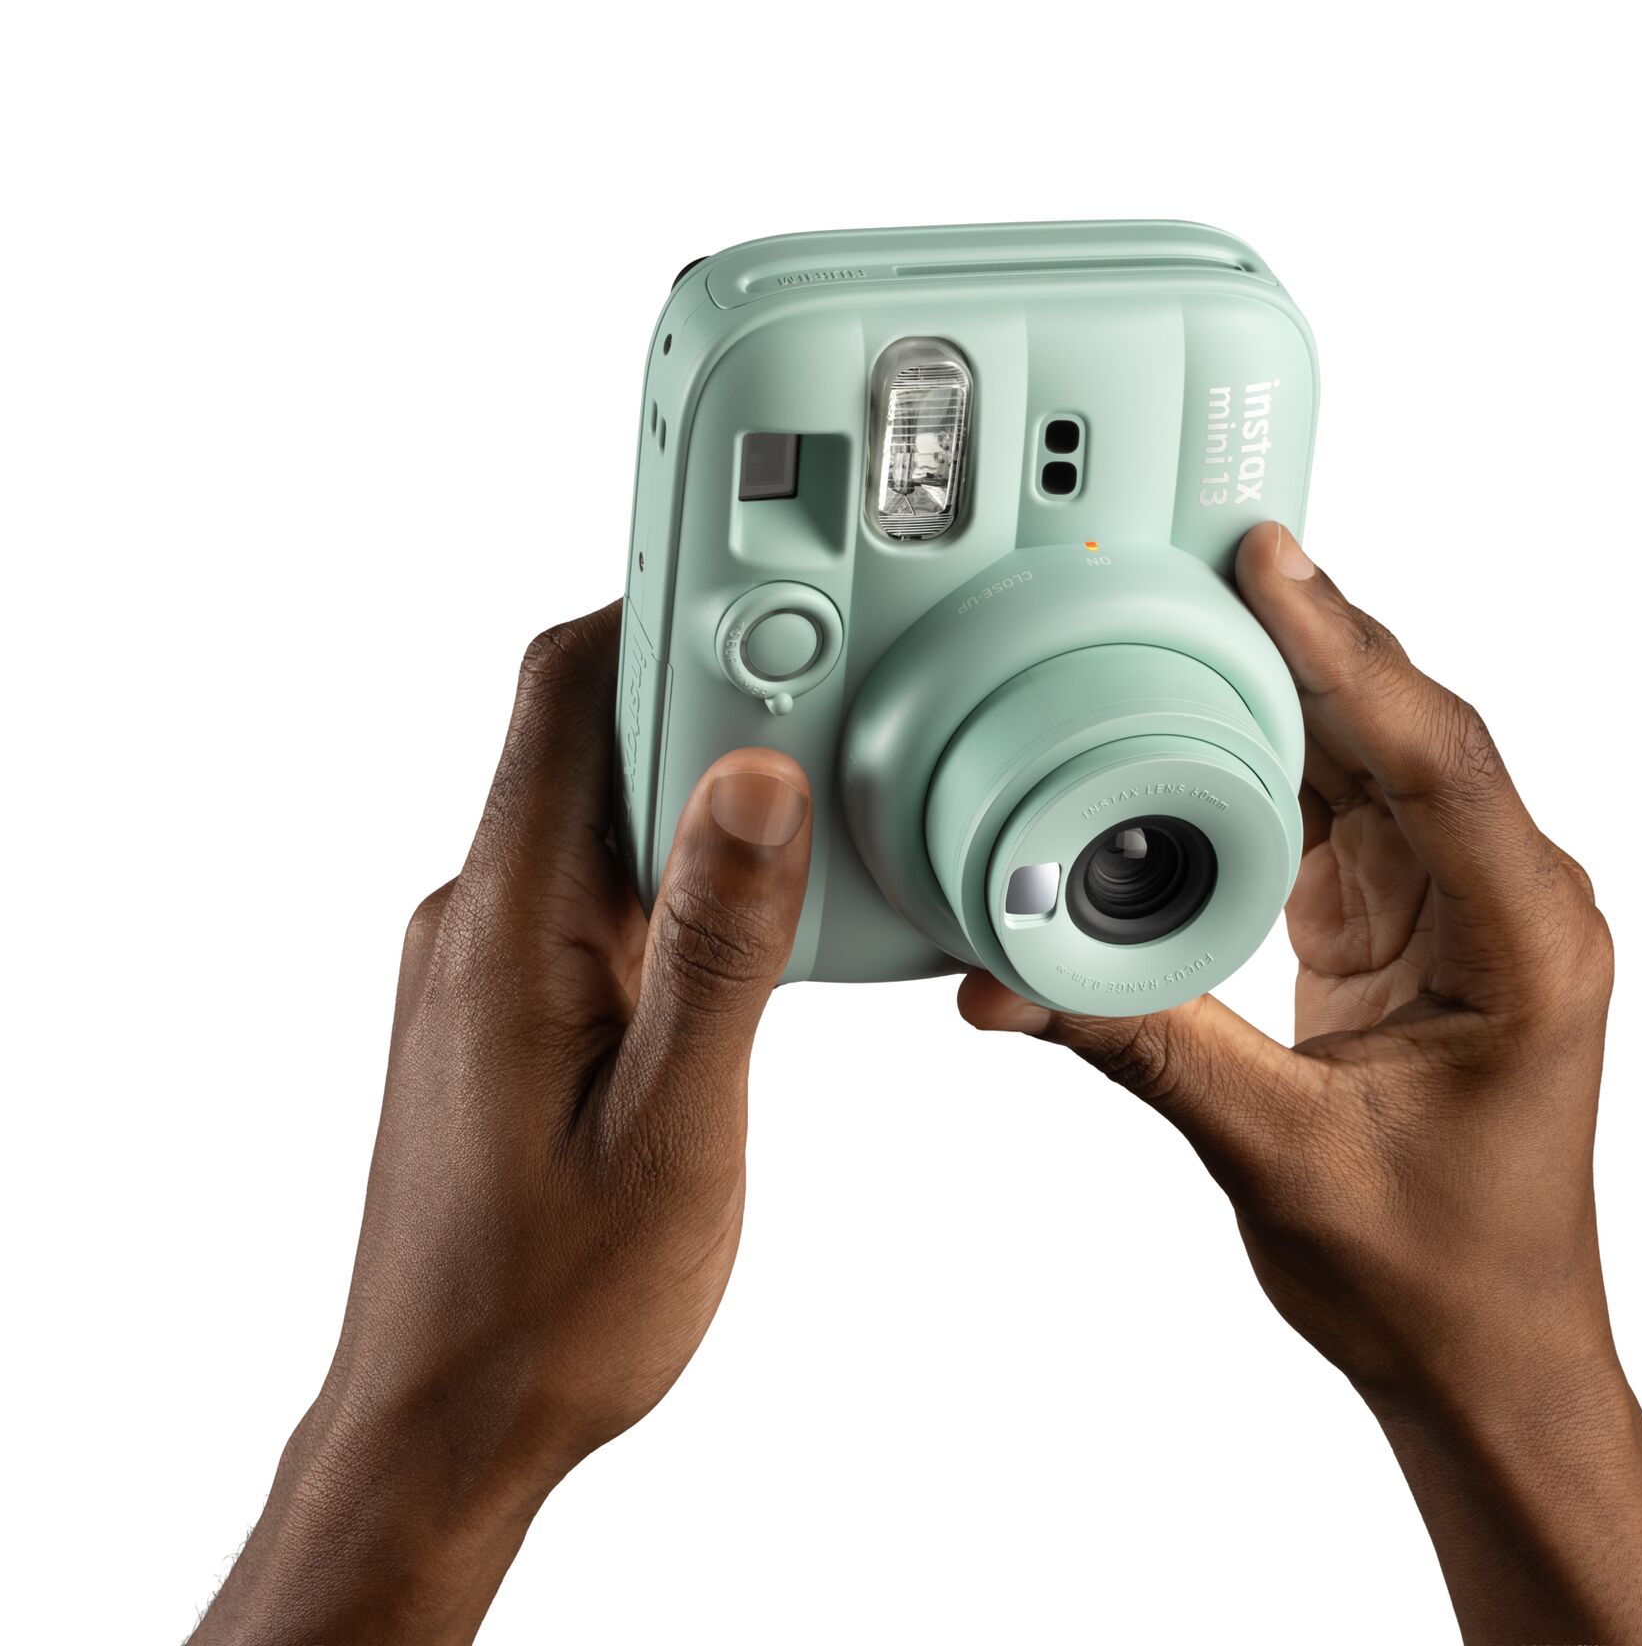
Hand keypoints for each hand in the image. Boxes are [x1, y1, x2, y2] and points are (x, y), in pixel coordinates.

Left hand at [197, 604, 811, 1645]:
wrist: (450, 1416)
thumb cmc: (554, 1298)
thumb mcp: (676, 1122)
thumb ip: (720, 944)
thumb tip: (756, 778)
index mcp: (507, 921)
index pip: (565, 695)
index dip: (660, 610)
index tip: (767, 585)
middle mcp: (480, 919)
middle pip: (592, 737)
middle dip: (712, 696)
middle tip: (831, 696)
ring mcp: (487, 963)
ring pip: (601, 816)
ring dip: (702, 794)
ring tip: (813, 811)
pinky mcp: (508, 1006)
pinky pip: (597, 890)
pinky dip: (678, 875)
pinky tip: (753, 925)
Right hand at [960, 524, 1641, 1643]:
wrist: (1487, 1352)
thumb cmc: (1438, 1276)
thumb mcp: (1280, 1157)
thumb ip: (1145, 1048)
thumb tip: (1009, 979)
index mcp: (1525, 943)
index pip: (1441, 761)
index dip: (1347, 653)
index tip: (1269, 567)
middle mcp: (1506, 902)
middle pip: (1404, 729)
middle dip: (1308, 637)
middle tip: (1208, 549)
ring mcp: (1453, 904)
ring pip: (1367, 752)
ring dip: (1283, 682)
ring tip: (1189, 600)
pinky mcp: (1398, 918)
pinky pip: (1331, 802)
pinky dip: (1263, 754)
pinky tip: (1197, 705)